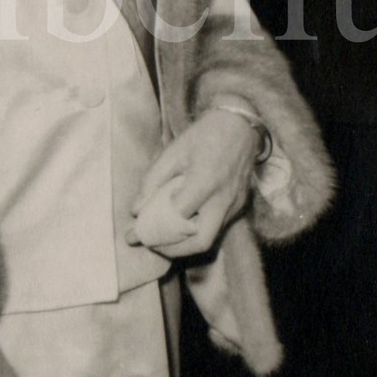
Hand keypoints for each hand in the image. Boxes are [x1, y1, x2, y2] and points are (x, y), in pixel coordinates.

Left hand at [127, 110, 260, 258]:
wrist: (240, 125)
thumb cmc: (204, 135)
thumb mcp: (173, 151)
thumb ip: (152, 181)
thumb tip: (136, 210)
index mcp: (205, 182)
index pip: (178, 217)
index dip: (155, 227)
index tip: (137, 232)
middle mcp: (223, 199)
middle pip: (201, 242)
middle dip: (174, 250)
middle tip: (153, 245)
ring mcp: (236, 205)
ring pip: (211, 239)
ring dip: (186, 244)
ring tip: (164, 238)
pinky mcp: (241, 206)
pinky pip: (218, 228)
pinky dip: (198, 232)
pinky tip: (184, 224)